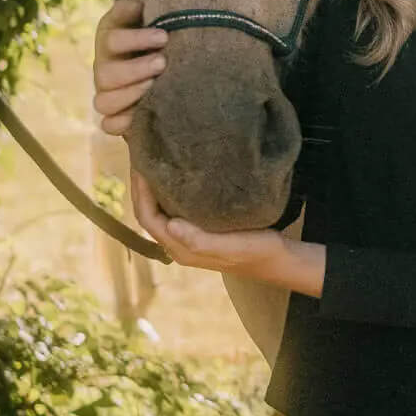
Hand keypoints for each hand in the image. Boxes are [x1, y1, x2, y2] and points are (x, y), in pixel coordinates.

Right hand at [93, 0, 166, 136]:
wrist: (159, 61)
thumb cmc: (156, 36)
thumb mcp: (147, 18)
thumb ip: (136, 11)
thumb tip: (136, 5)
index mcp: (109, 41)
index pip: (112, 39)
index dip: (135, 39)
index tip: (163, 36)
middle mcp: (103, 68)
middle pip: (105, 74)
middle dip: (136, 69)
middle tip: (163, 62)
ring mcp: (107, 94)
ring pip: (103, 101)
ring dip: (130, 94)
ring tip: (155, 86)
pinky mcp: (114, 117)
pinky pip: (108, 125)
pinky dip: (122, 123)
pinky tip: (140, 115)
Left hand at [131, 168, 298, 283]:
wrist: (275, 259)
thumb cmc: (255, 251)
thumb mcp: (230, 246)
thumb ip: (199, 240)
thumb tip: (169, 225)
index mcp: (181, 249)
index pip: (148, 218)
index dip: (140, 192)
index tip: (140, 165)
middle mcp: (178, 243)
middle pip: (148, 213)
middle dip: (140, 187)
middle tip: (140, 157)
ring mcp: (187, 236)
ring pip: (158, 210)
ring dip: (150, 188)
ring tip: (151, 161)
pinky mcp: (197, 229)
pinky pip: (172, 208)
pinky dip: (165, 191)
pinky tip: (172, 175)